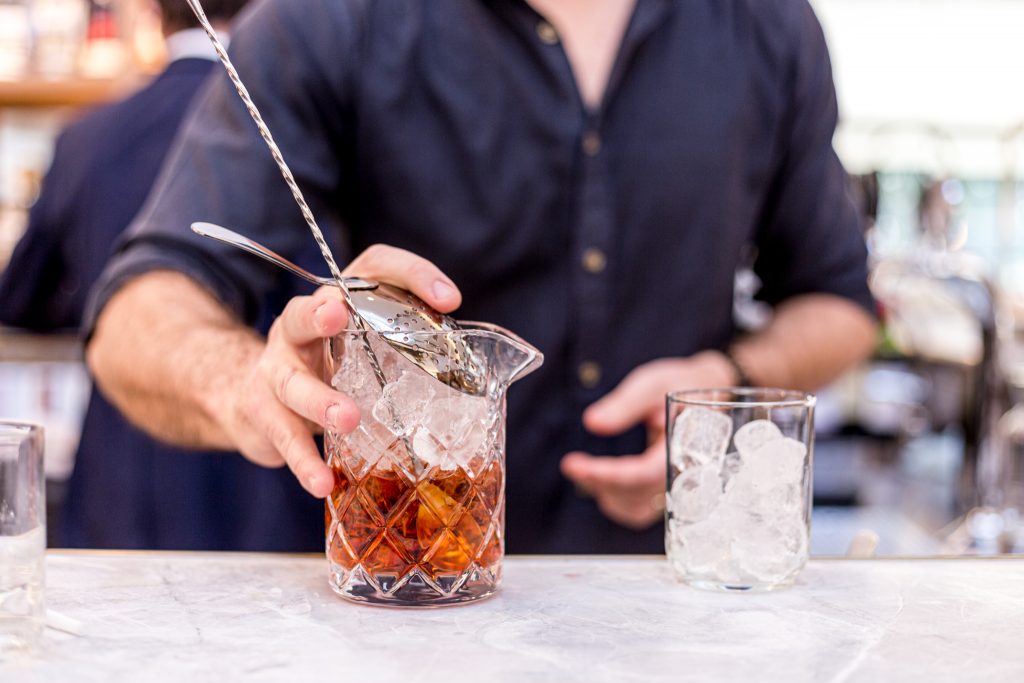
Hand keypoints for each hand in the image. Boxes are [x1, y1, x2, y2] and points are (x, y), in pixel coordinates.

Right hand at [219, 245, 461, 497]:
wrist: (257, 400)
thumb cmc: (333, 368)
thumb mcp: (368, 349)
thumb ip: (409, 348)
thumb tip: (471, 369)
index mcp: (337, 304)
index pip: (374, 269)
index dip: (412, 275)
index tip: (449, 301)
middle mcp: (299, 329)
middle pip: (305, 313)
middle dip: (320, 314)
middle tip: (337, 315)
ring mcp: (276, 370)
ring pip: (292, 382)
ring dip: (318, 400)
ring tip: (347, 418)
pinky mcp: (263, 412)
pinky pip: (283, 438)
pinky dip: (304, 462)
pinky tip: (322, 483)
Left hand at [560, 352, 734, 528]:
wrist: (709, 390)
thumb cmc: (681, 383)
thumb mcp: (654, 383)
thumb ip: (625, 404)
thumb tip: (592, 423)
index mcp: (689, 445)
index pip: (644, 473)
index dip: (608, 473)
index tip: (573, 464)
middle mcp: (687, 473)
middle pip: (638, 495)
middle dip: (600, 483)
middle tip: (572, 464)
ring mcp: (680, 486)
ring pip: (638, 509)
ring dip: (606, 494)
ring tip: (583, 471)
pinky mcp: (670, 491)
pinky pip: (641, 510)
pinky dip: (617, 502)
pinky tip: (600, 483)